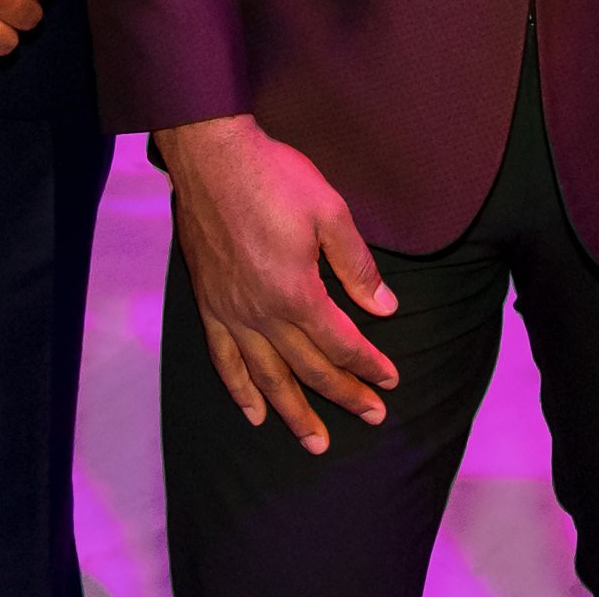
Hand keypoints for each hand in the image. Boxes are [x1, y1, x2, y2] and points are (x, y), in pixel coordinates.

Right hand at [160, 112, 399, 452]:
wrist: (211, 157)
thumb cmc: (273, 178)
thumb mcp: (330, 213)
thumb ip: (357, 266)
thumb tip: (385, 308)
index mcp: (297, 293)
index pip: (341, 343)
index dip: (368, 365)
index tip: (389, 381)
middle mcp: (263, 313)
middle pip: (309, 368)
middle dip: (344, 395)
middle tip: (371, 417)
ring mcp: (232, 312)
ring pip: (267, 376)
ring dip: (293, 412)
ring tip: (315, 442)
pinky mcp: (209, 304)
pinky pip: (224, 358)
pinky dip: (239, 390)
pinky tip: (253, 412)